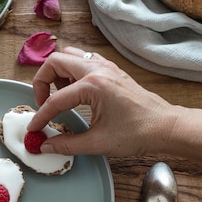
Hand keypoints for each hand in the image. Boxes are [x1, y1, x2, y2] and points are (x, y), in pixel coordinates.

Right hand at [27, 47, 177, 156]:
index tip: (35, 129)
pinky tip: (74, 91)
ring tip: (58, 95)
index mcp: (93, 86)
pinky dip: (72, 71)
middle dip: (42, 82)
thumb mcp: (98, 142)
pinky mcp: (111, 70)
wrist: (166, 127)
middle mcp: (97, 70)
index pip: (55, 99)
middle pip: (55, 62)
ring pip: (69, 56)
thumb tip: (45, 146)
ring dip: (57, 72)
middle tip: (42, 102)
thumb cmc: (138, 133)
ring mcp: (106, 67)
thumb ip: (67, 144)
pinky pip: (84, 61)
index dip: (41, 116)